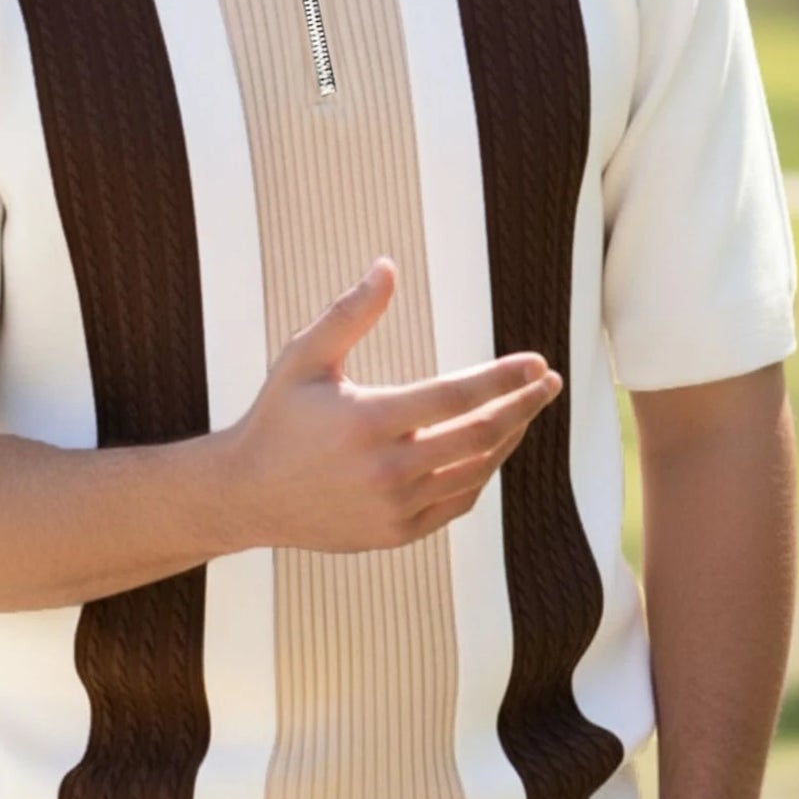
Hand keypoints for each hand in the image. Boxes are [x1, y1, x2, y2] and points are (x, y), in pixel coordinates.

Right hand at [221, 254, 562, 553]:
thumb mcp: (305, 357)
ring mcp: (395, 507)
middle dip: (523, 406)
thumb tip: (387, 265)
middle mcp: (386, 470)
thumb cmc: (279, 415)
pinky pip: (458, 501)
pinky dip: (482, 473)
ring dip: (508, 439)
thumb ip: (349, 312)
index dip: (502, 378)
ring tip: (526, 409)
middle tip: (550, 382)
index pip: (455, 397)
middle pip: (478, 437)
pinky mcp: (397, 533)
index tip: (537, 362)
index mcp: (367, 421)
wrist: (248, 493)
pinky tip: (491, 446)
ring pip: (475, 472)